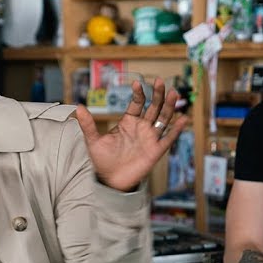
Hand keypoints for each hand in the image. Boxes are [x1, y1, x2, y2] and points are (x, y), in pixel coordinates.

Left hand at [73, 77, 190, 192]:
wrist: (110, 180)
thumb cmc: (103, 160)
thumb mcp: (93, 140)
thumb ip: (88, 124)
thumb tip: (78, 108)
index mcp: (128, 122)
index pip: (137, 103)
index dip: (139, 94)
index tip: (137, 84)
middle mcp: (141, 128)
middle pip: (153, 107)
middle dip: (157, 94)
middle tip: (159, 81)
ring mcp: (150, 138)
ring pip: (163, 119)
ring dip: (169, 106)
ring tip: (174, 93)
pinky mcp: (156, 151)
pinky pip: (168, 138)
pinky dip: (177, 129)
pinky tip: (183, 119)